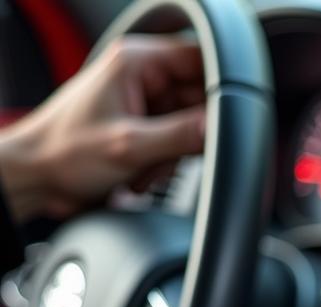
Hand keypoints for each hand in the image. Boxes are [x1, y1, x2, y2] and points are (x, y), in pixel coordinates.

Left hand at [0, 35, 204, 222]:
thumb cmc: (65, 151)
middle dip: (193, 136)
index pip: (201, 59)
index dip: (220, 91)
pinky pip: (178, 144)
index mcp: (137, 62)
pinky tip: (144, 172)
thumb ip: (180, 136)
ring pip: (192, 127)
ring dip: (178, 156)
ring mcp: (146, 103)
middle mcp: (144, 77)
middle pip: (201, 100)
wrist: (39, 175)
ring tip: (148, 168)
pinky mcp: (146, 128)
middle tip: (174, 157)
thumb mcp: (129, 145)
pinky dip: (168, 164)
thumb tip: (220, 130)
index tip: (223, 124)